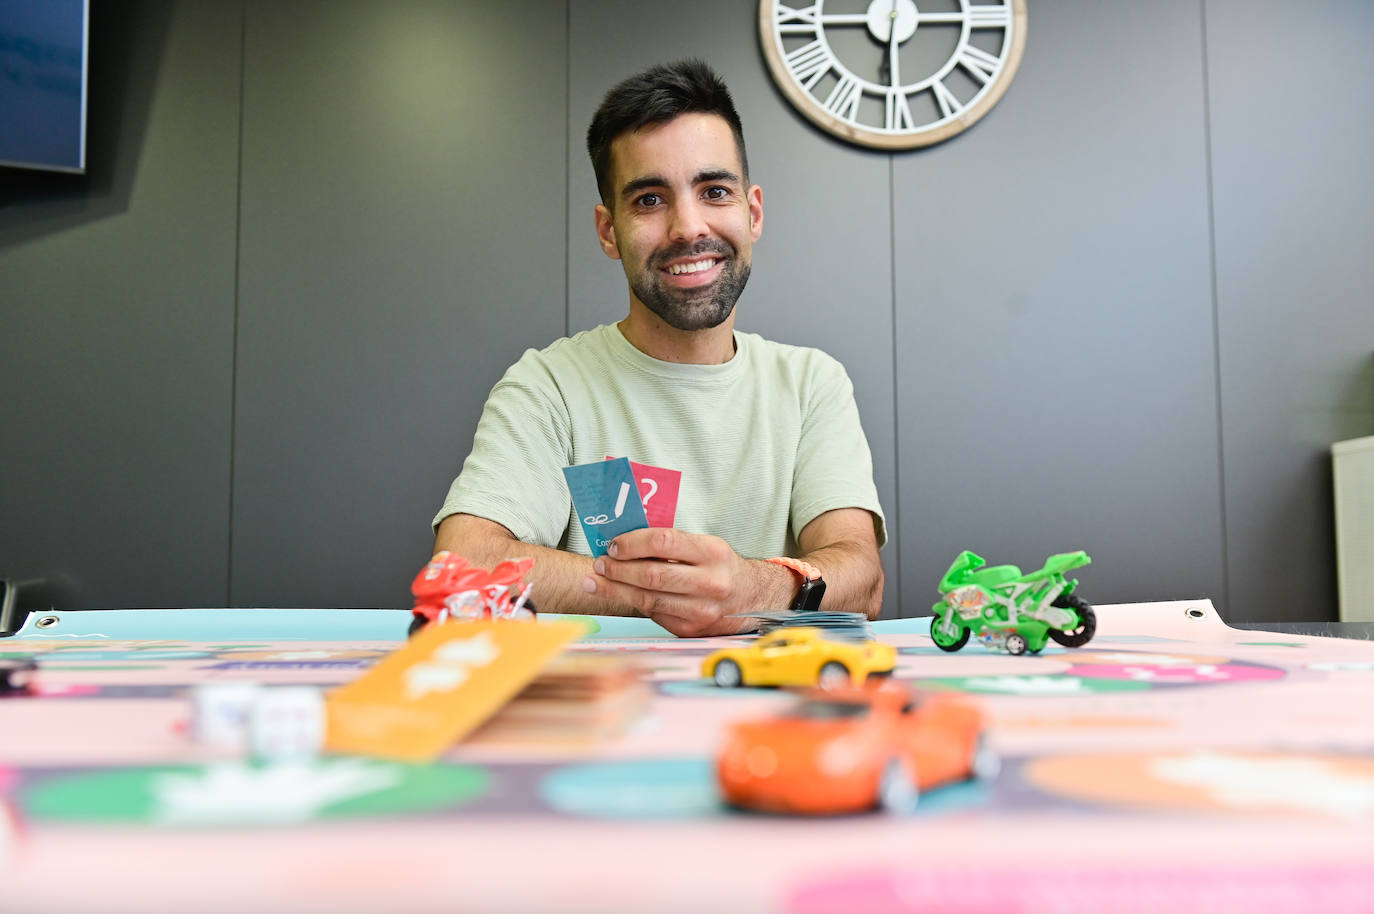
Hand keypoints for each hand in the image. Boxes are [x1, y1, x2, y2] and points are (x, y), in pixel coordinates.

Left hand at [581, 528, 786, 636]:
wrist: (754, 599)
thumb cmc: (721, 568)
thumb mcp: (707, 546)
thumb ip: (672, 544)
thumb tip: (624, 543)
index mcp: (713, 553)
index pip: (663, 542)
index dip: (632, 543)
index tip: (614, 545)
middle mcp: (710, 582)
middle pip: (651, 574)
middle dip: (618, 569)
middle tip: (599, 564)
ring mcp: (701, 610)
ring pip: (648, 599)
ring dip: (616, 589)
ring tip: (597, 581)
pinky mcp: (692, 629)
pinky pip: (654, 614)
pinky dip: (634, 603)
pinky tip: (620, 595)